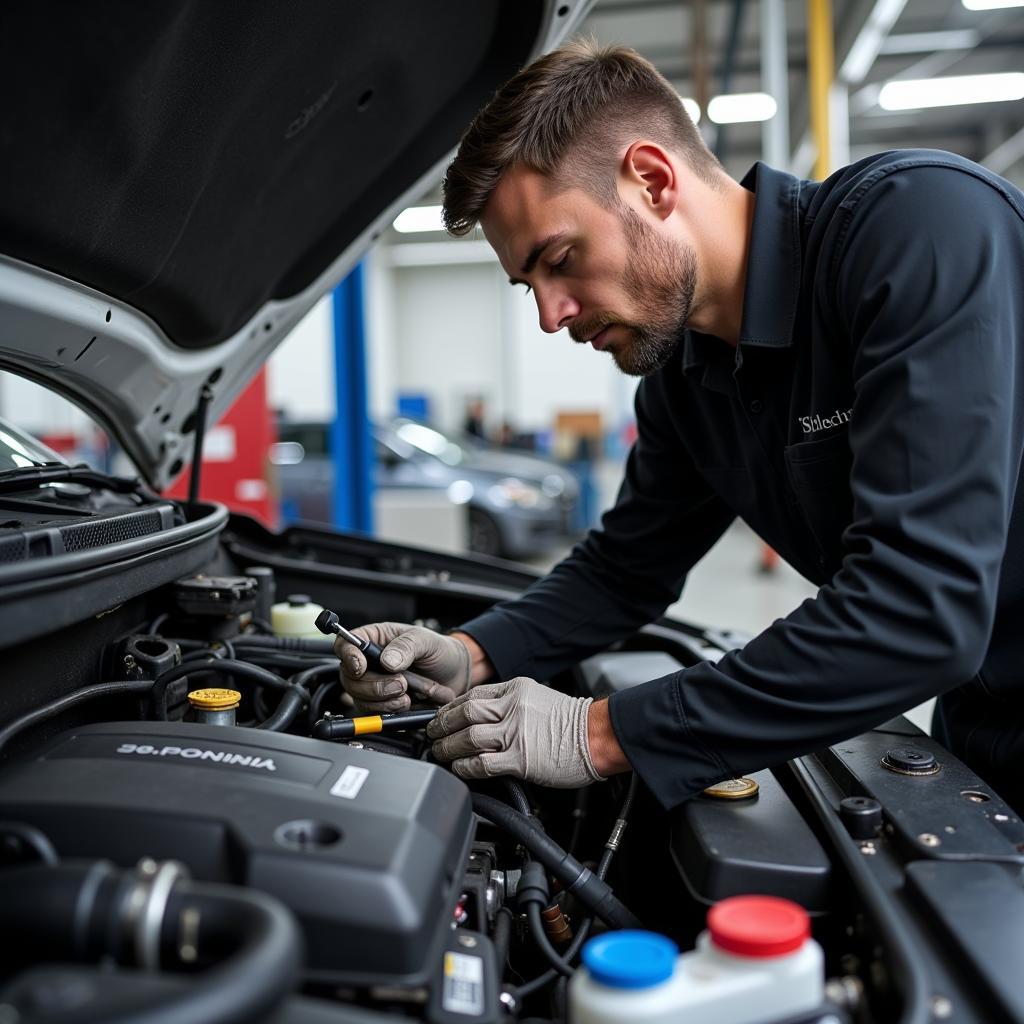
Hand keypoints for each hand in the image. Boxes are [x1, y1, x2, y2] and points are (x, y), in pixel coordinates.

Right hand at [336, 622, 471, 712]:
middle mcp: (370, 663)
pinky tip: (407, 704)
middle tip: (401, 684)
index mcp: (374, 639)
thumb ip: (406, 647)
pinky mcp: (382, 704)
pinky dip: (390, 712)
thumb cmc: (439, 651)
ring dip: (384, 701)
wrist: (456, 675)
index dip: (348, 656)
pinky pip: (374, 714)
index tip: (361, 666)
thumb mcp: (425, 641)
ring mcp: (374, 685)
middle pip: (350, 678)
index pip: (346, 645)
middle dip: (375, 685)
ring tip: (408, 696)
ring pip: (360, 698)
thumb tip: (387, 661)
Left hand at [426, 677, 602, 787]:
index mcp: (516, 689)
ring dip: (448, 747)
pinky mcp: (520, 759)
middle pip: (465, 712)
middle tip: (431, 734)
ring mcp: (516, 733)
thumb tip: (480, 718)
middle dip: (442, 725)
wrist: (598, 736)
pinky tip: (459, 768)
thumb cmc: (572, 722)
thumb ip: (509, 704)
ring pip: (468, 737)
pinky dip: (465, 767)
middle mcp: (513, 708)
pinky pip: (482, 763)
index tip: (441, 716)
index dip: (450, 707)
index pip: (473, 695)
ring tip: (440, 752)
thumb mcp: (537, 698)